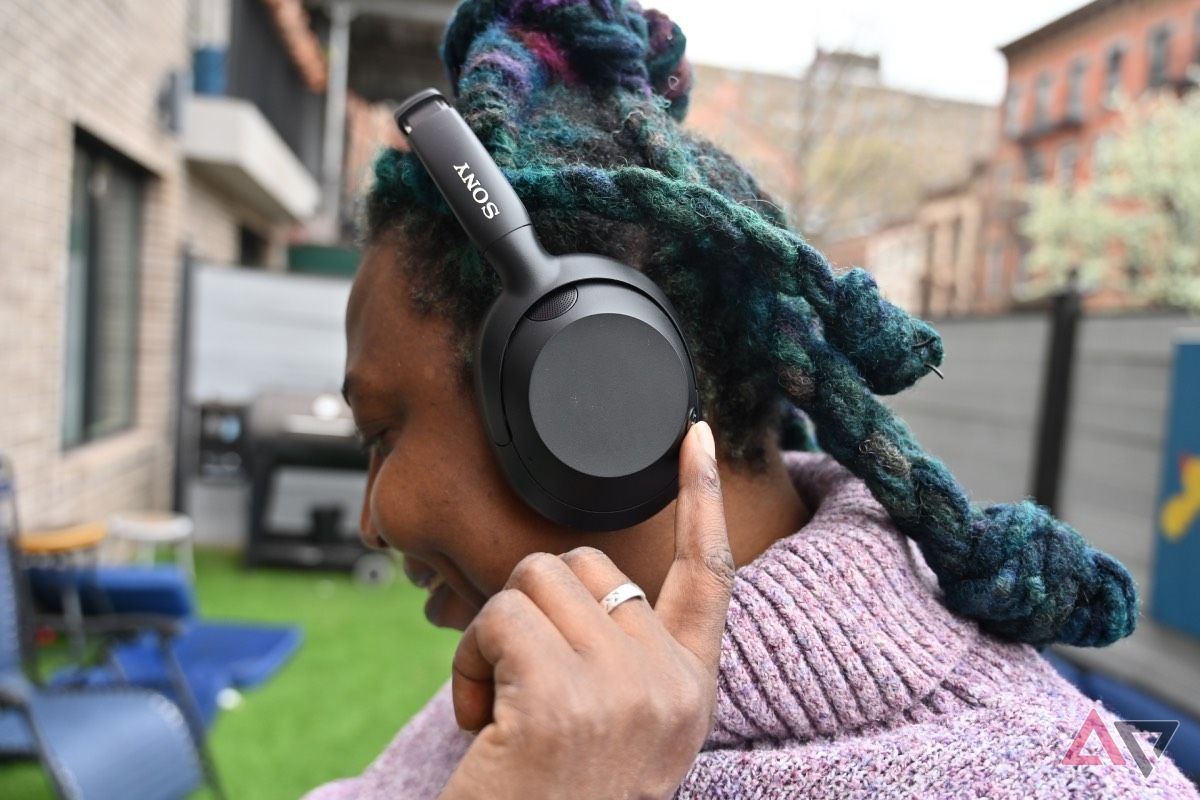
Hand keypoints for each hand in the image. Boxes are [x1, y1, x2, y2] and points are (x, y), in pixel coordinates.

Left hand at [438, 421, 732, 799]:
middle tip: (524, 686)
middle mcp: (668, 682)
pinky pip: (495, 618)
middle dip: (533, 608)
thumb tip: (581, 582)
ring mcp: (622, 686)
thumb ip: (625, 659)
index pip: (711, 571)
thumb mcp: (623, 732)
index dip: (701, 498)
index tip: (691, 437)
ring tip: (501, 712)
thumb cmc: (561, 798)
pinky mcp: (563, 695)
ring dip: (495, 637)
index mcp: (690, 689)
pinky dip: (469, 663)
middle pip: (584, 564)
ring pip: (531, 580)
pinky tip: (483, 724)